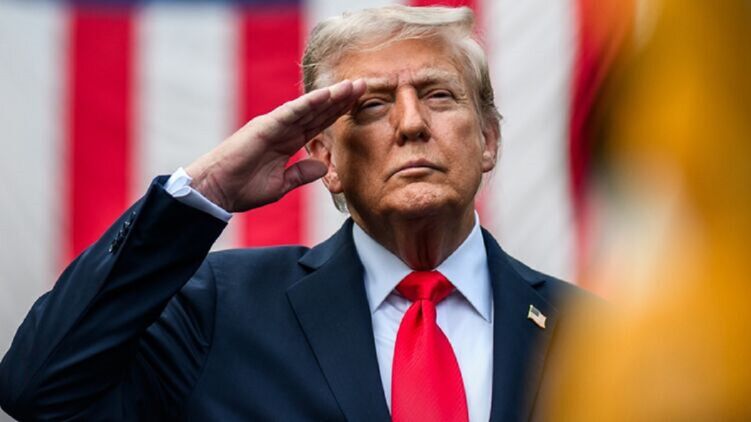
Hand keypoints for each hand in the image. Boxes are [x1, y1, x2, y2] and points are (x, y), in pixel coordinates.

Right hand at [185, 79, 365, 212]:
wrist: (217, 191)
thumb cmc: (243, 188)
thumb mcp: (281, 184)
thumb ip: (302, 174)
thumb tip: (323, 167)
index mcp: (288, 141)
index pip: (319, 123)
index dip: (338, 113)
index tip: (359, 103)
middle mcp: (283, 129)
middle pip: (318, 111)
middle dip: (341, 99)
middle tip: (364, 85)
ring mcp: (274, 125)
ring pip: (308, 107)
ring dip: (330, 96)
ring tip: (351, 86)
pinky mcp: (264, 127)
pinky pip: (291, 112)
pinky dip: (308, 103)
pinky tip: (326, 96)